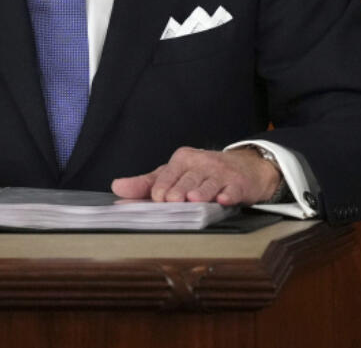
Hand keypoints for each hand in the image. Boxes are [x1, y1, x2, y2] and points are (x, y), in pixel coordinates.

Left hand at [110, 146, 280, 205]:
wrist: (243, 168)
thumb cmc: (202, 173)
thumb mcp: (173, 174)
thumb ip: (146, 183)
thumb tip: (116, 187)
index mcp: (182, 159)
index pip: (167, 175)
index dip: (161, 189)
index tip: (157, 200)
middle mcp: (201, 163)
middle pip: (187, 181)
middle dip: (179, 192)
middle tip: (172, 201)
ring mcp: (221, 173)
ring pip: (208, 185)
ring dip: (201, 193)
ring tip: (193, 200)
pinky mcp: (238, 184)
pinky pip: (232, 190)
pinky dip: (228, 195)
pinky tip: (223, 200)